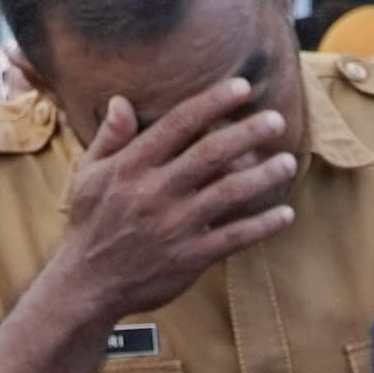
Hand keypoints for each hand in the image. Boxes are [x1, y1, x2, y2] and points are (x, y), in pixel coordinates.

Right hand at [46, 77, 298, 320]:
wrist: (85, 284)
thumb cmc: (89, 224)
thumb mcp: (87, 176)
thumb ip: (109, 138)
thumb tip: (122, 100)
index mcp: (132, 166)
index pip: (178, 124)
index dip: (213, 102)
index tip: (241, 88)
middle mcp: (155, 192)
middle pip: (211, 153)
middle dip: (248, 132)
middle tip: (276, 119)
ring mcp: (175, 226)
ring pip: (229, 193)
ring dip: (263, 176)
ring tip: (288, 162)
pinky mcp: (189, 258)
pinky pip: (234, 237)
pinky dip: (262, 225)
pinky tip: (285, 214)